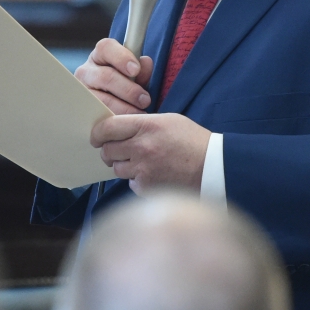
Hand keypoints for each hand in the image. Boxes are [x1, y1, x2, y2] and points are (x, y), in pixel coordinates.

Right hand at [75, 38, 152, 114]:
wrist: (110, 105)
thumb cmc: (126, 85)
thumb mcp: (135, 76)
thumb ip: (142, 70)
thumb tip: (145, 62)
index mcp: (101, 54)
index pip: (107, 48)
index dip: (122, 58)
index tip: (136, 70)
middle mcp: (86, 70)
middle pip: (106, 76)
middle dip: (128, 90)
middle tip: (145, 100)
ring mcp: (81, 90)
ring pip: (100, 99)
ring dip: (122, 108)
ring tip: (138, 113)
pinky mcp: (81, 109)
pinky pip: (96, 115)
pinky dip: (112, 119)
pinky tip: (124, 123)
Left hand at [91, 113, 210, 194]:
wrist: (212, 167)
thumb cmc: (193, 141)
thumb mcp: (168, 121)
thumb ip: (142, 124)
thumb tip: (118, 129)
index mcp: (146, 126)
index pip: (107, 128)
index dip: (97, 133)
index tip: (97, 137)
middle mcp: (141, 147)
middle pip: (107, 150)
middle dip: (110, 151)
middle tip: (119, 151)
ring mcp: (142, 169)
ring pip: (117, 168)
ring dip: (124, 166)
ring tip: (143, 163)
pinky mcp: (146, 187)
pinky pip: (130, 183)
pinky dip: (137, 180)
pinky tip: (153, 175)